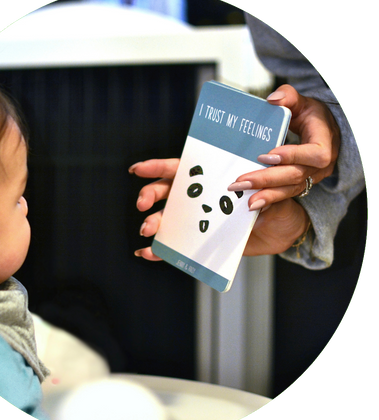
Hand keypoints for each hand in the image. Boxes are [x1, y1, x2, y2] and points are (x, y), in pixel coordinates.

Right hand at [129, 158, 309, 258]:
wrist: (282, 231)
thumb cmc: (276, 206)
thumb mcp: (275, 194)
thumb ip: (264, 193)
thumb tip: (252, 200)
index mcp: (212, 180)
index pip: (180, 169)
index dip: (157, 167)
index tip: (137, 170)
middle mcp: (199, 198)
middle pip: (165, 191)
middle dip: (150, 194)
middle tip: (143, 203)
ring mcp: (197, 219)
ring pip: (166, 218)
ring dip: (152, 222)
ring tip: (148, 229)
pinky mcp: (200, 240)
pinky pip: (176, 245)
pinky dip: (159, 250)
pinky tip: (147, 252)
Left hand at [227, 84, 339, 210]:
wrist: (324, 131)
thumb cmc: (312, 115)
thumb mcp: (304, 102)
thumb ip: (289, 96)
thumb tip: (273, 100)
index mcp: (325, 141)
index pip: (314, 154)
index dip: (292, 156)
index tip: (266, 156)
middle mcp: (321, 164)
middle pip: (295, 175)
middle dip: (267, 180)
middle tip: (241, 183)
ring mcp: (312, 177)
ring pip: (290, 189)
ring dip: (267, 195)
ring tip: (246, 202)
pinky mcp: (302, 184)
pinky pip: (286, 195)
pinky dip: (270, 200)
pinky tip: (253, 205)